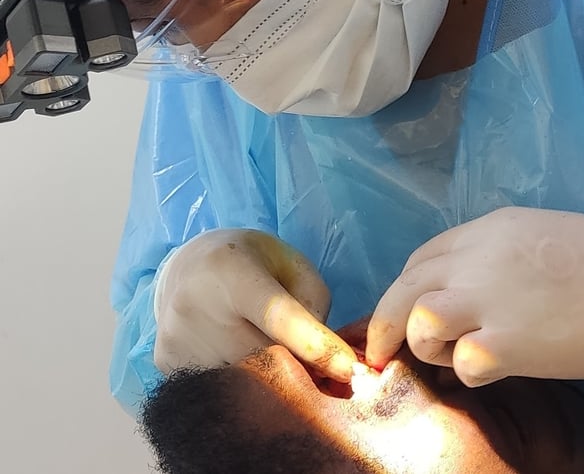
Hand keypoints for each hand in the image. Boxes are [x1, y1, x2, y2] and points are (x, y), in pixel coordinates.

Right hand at [154, 229, 356, 380]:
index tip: (350, 370)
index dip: (316, 346)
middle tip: (320, 369)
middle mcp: (195, 304)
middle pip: (262, 358)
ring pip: (242, 383)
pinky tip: (245, 362)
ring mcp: (176, 337)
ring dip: (272, 381)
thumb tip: (324, 361)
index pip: (277, 316)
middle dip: (299, 369)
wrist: (188, 266)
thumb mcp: (292, 265)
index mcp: (232, 270)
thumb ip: (313, 304)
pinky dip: (243, 386)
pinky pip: (220, 390)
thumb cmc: (253, 262)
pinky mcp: (165, 362)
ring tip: (279, 360)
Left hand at [367, 208, 583, 385]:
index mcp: (488, 228)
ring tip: (449, 357)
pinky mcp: (514, 341)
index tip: (407, 311)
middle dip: (384, 323)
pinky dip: (467, 373)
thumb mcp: (539, 234)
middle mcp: (479, 257)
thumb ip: (495, 254)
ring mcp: (493, 297)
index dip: (407, 287)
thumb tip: (464, 287)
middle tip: (381, 353)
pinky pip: (462, 363)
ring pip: (418, 319)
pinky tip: (491, 371)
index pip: (421, 257)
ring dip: (425, 344)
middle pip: (404, 286)